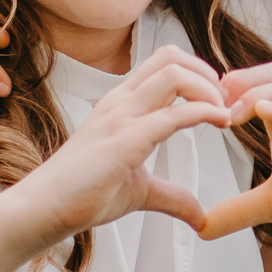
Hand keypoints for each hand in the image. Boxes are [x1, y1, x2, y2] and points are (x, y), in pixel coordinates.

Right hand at [14, 47, 231, 243]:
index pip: (164, 65)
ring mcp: (121, 116)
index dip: (199, 75)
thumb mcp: (139, 192)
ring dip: (209, 88)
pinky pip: (172, 114)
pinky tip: (221, 122)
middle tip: (226, 102)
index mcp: (122, 104)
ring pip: (174, 74)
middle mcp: (121, 101)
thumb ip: (172, 196)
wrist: (45, 208)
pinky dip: (204, 112)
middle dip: (208, 73)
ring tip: (225, 112)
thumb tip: (200, 215)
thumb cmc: (84, 195)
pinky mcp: (125, 140)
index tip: (220, 102)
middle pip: (171, 57)